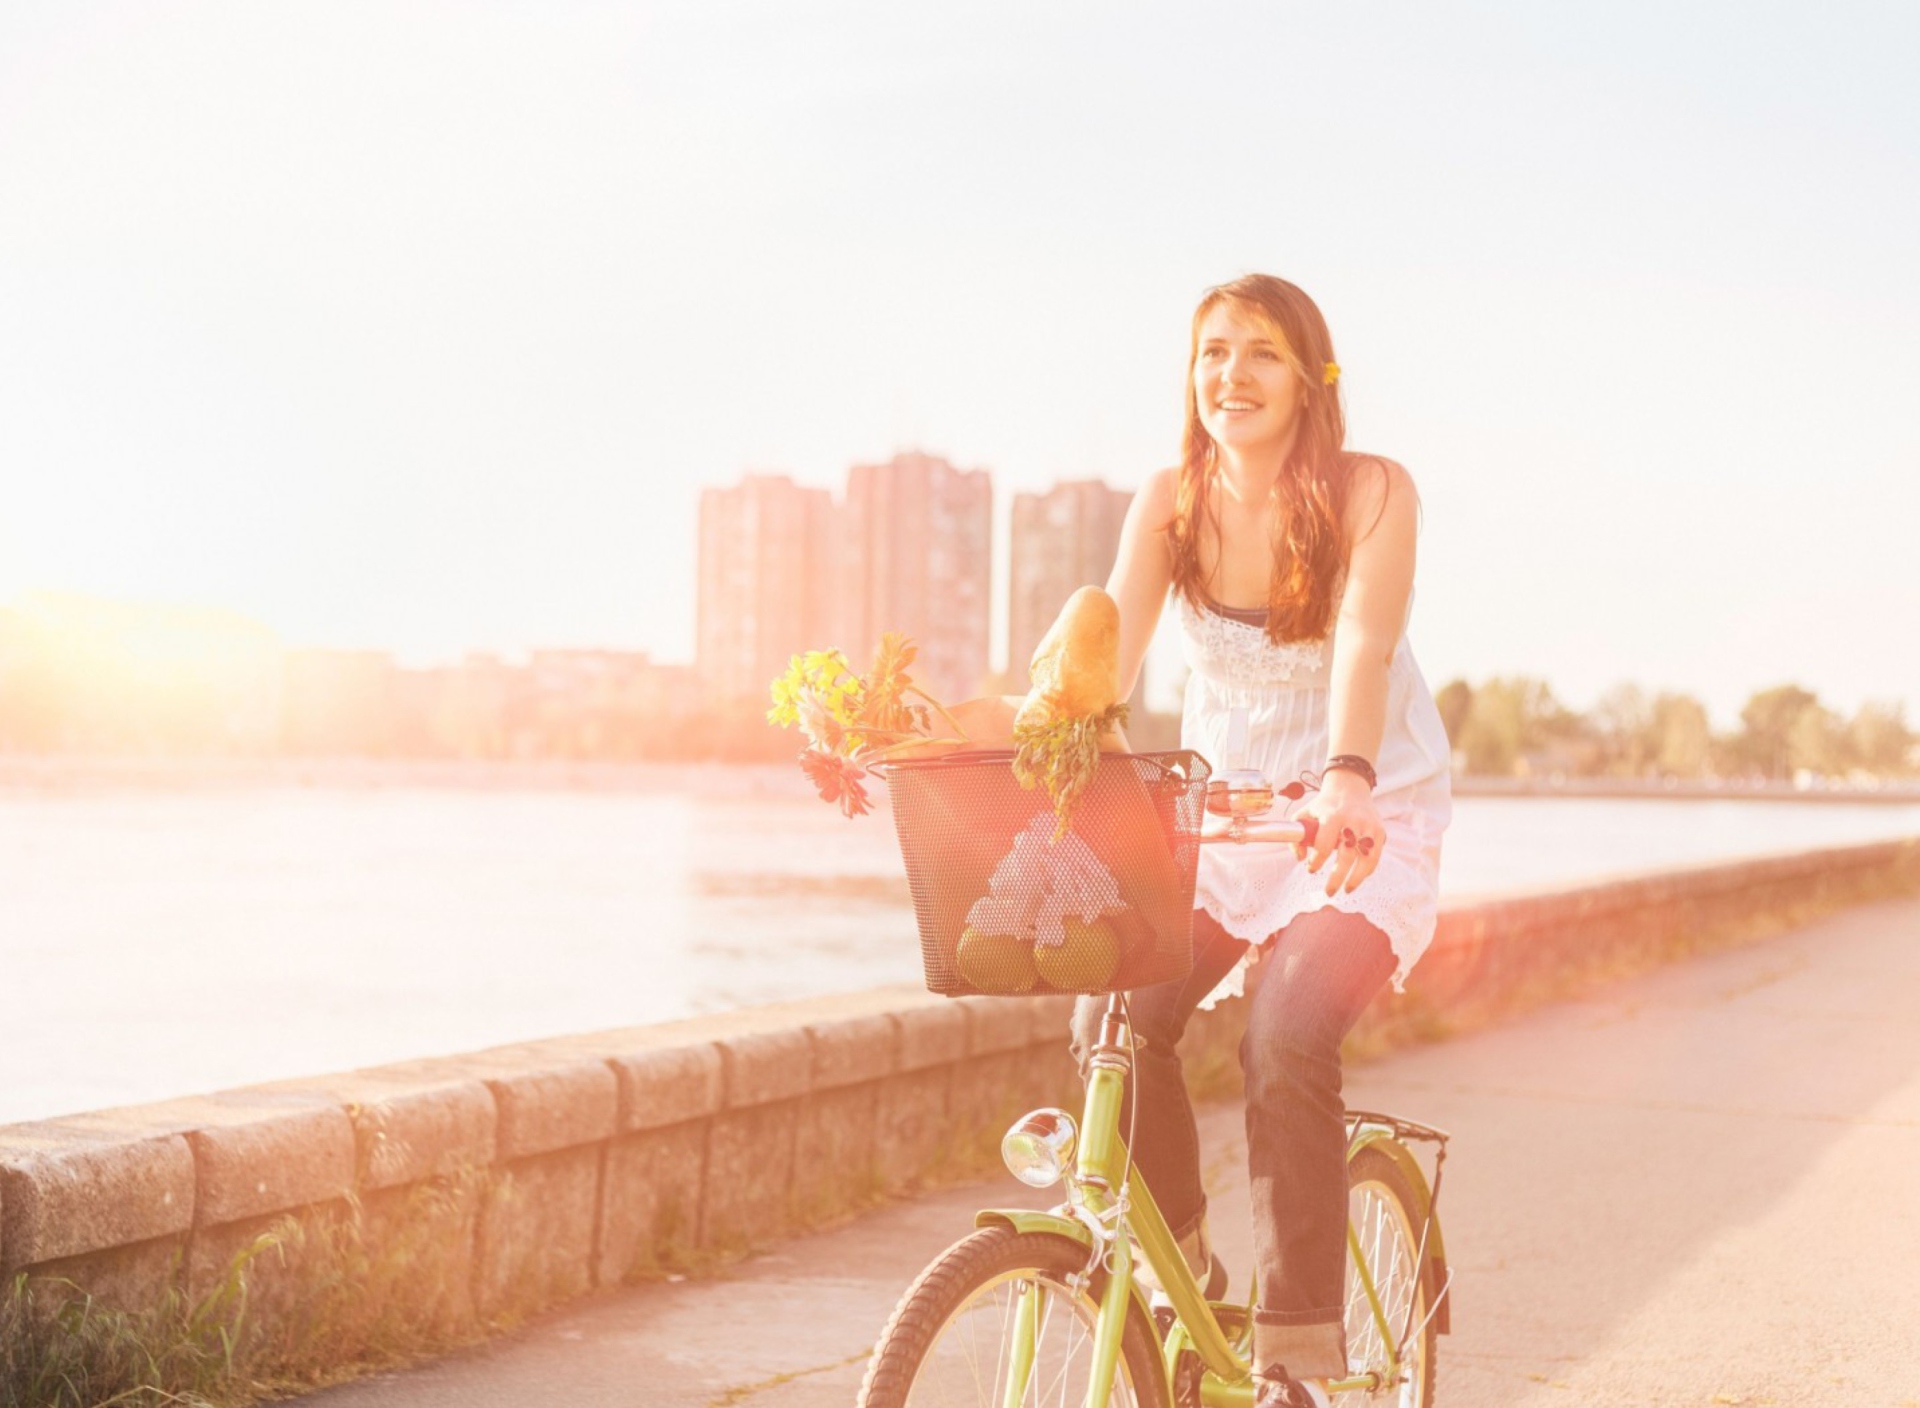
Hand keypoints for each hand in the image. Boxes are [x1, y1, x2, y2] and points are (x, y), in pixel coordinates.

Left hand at [1295, 769, 1386, 895]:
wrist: (1350, 787)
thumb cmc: (1324, 805)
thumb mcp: (1304, 814)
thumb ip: (1296, 836)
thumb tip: (1300, 859)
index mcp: (1332, 815)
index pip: (1324, 844)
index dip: (1316, 860)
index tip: (1311, 869)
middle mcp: (1353, 820)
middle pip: (1346, 855)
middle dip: (1337, 877)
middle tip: (1328, 892)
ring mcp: (1369, 826)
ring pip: (1365, 858)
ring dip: (1356, 878)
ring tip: (1346, 890)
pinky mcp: (1379, 831)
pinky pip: (1375, 856)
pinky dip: (1367, 870)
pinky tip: (1357, 878)